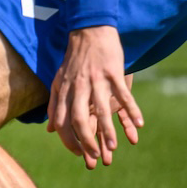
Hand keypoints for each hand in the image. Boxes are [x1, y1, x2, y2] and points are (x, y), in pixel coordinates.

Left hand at [45, 24, 142, 168]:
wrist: (89, 31)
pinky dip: (131, 110)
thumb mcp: (58, 81)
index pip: (61, 120)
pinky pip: (122, 95)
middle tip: (95, 156)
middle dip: (85, 140)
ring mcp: (95, 79)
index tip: (77, 153)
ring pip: (100, 109)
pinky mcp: (112, 72)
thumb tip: (49, 129)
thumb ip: (54, 105)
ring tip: (114, 147)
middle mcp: (77, 86)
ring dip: (107, 130)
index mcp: (62, 90)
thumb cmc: (74, 60)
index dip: (67, 138)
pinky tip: (138, 125)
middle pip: (77, 118)